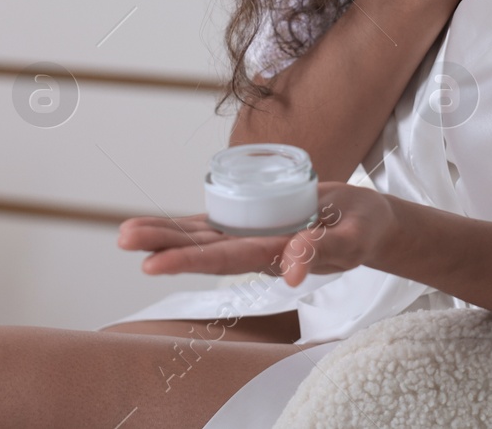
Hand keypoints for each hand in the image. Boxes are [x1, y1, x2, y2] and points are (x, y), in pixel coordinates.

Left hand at [115, 182, 394, 286]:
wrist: (368, 223)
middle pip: (201, 249)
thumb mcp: (351, 239)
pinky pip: (214, 225)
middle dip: (162, 244)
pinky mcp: (254, 223)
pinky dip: (185, 225)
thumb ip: (324, 250)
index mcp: (276, 256)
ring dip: (164, 235)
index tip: (151, 262)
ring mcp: (253, 237)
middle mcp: (256, 250)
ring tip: (125, 233)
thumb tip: (293, 269)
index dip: (187, 259)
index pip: (223, 259)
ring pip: (201, 237)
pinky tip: (158, 227)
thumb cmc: (362, 230)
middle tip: (122, 238)